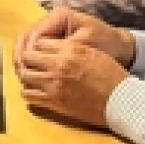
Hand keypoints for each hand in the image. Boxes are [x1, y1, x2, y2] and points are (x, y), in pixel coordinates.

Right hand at [16, 7, 135, 70]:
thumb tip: (44, 55)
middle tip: (20, 73)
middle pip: (25, 37)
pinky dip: (29, 61)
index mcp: (59, 16)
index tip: (26, 68)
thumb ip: (65, 47)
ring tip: (22, 76)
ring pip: (25, 44)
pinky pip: (32, 50)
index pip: (35, 34)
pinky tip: (29, 74)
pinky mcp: (50, 40)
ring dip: (22, 60)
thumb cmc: (105, 42)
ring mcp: (49, 30)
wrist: (118, 45)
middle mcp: (50, 20)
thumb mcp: (87, 44)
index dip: (28, 52)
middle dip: (21, 56)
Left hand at [16, 39, 130, 127]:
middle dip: (29, 59)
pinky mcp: (53, 101)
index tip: (39, 51)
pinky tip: (35, 90)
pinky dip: (28, 91)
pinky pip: (28, 94)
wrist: (120, 100)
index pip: (40, 42)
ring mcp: (54, 84)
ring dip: (27, 74)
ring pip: (25, 75)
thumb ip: (71, 48)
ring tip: (33, 77)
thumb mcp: (93, 52)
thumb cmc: (110, 76)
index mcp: (70, 49)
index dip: (38, 46)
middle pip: (28, 56)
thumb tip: (54, 46)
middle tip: (32, 64)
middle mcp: (59, 65)